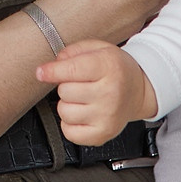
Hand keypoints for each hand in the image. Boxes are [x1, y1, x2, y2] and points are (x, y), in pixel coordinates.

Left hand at [37, 40, 157, 144]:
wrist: (139, 90)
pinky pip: (69, 132)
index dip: (52, 71)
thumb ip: (73, 51)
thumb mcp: (98, 48)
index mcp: (109, 66)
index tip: (41, 72)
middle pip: (65, 91)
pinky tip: (83, 113)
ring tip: (83, 99)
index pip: (72, 70)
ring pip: (64, 112)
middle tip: (81, 83)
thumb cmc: (116, 69)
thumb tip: (51, 67)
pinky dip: (70, 123)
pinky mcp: (103, 134)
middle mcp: (110, 92)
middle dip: (66, 86)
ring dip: (67, 105)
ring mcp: (107, 116)